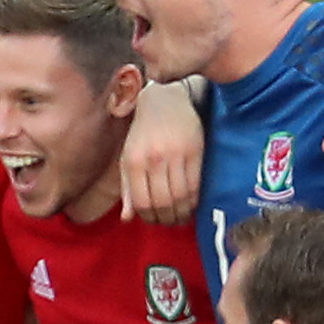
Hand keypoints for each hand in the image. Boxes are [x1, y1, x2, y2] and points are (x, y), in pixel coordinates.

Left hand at [118, 79, 203, 223]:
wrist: (164, 100)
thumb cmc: (142, 133)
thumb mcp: (128, 159)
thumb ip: (127, 189)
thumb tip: (127, 219)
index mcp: (133, 162)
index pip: (142, 203)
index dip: (149, 218)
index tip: (154, 220)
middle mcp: (154, 159)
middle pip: (163, 203)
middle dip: (167, 219)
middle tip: (170, 223)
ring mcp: (176, 154)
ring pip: (181, 197)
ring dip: (182, 213)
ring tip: (181, 217)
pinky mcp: (195, 150)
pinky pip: (196, 184)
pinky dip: (194, 200)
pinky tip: (191, 203)